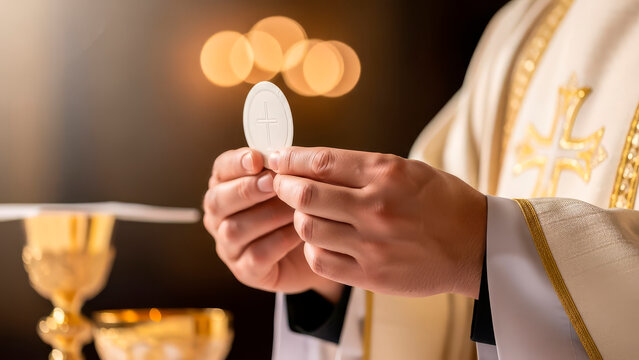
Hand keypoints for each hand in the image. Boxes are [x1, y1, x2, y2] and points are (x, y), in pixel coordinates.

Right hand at [203, 148, 342, 301]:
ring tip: (294, 208)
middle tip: (274, 183)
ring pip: (234, 230)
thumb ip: (281, 168)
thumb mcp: (290, 183)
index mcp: (226, 187)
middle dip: (246, 189)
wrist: (316, 248)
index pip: (221, 169)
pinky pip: (256, 256)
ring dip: (267, 215)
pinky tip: (298, 232)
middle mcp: (220, 217)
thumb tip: (281, 153)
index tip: (257, 159)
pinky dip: (278, 241)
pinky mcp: (246, 271)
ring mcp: (229, 246)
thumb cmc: (296, 209)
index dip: (236, 163)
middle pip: (217, 201)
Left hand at [269, 147, 485, 297]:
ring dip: (298, 218)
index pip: (321, 162)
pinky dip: (312, 247)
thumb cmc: (441, 201)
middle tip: (280, 184)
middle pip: (306, 195)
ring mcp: (373, 244)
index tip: (278, 158)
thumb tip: (313, 164)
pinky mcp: (372, 274)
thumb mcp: (407, 170)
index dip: (291, 159)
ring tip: (305, 213)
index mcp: (386, 173)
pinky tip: (320, 239)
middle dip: (284, 187)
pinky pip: (321, 260)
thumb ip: (361, 168)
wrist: (475, 245)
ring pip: (308, 228)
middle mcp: (376, 207)